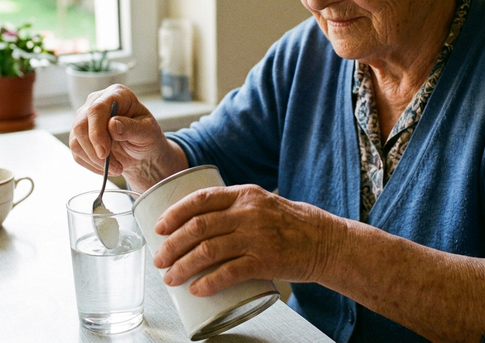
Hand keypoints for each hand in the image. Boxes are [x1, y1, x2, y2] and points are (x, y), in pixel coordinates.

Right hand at [69, 84, 186, 191]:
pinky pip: (77, 152)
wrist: (141, 150)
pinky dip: (92, 164)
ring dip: (95, 161)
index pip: (96, 109)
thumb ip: (132, 128)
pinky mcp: (79, 136)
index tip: (105, 153)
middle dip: (95, 151)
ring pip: (76, 141)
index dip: (97, 132)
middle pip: (81, 125)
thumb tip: (112, 125)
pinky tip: (107, 167)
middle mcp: (96, 102)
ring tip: (117, 168)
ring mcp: (85, 118)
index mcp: (117, 94)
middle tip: (115, 167)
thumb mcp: (148, 132)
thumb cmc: (147, 136)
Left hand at [152, 184, 340, 295]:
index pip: (201, 199)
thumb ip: (235, 208)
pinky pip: (228, 273)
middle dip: (172, 246)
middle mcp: (248, 213)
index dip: (174, 214)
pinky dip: (208, 282)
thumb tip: (199, 222)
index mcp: (245, 195)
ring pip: (207, 251)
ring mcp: (256, 238)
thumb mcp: (262, 204)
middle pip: (197, 227)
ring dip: (183, 267)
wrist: (325, 241)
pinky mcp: (264, 261)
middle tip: (160, 259)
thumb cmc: (291, 224)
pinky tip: (196, 289)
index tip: (159, 228)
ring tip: (171, 278)